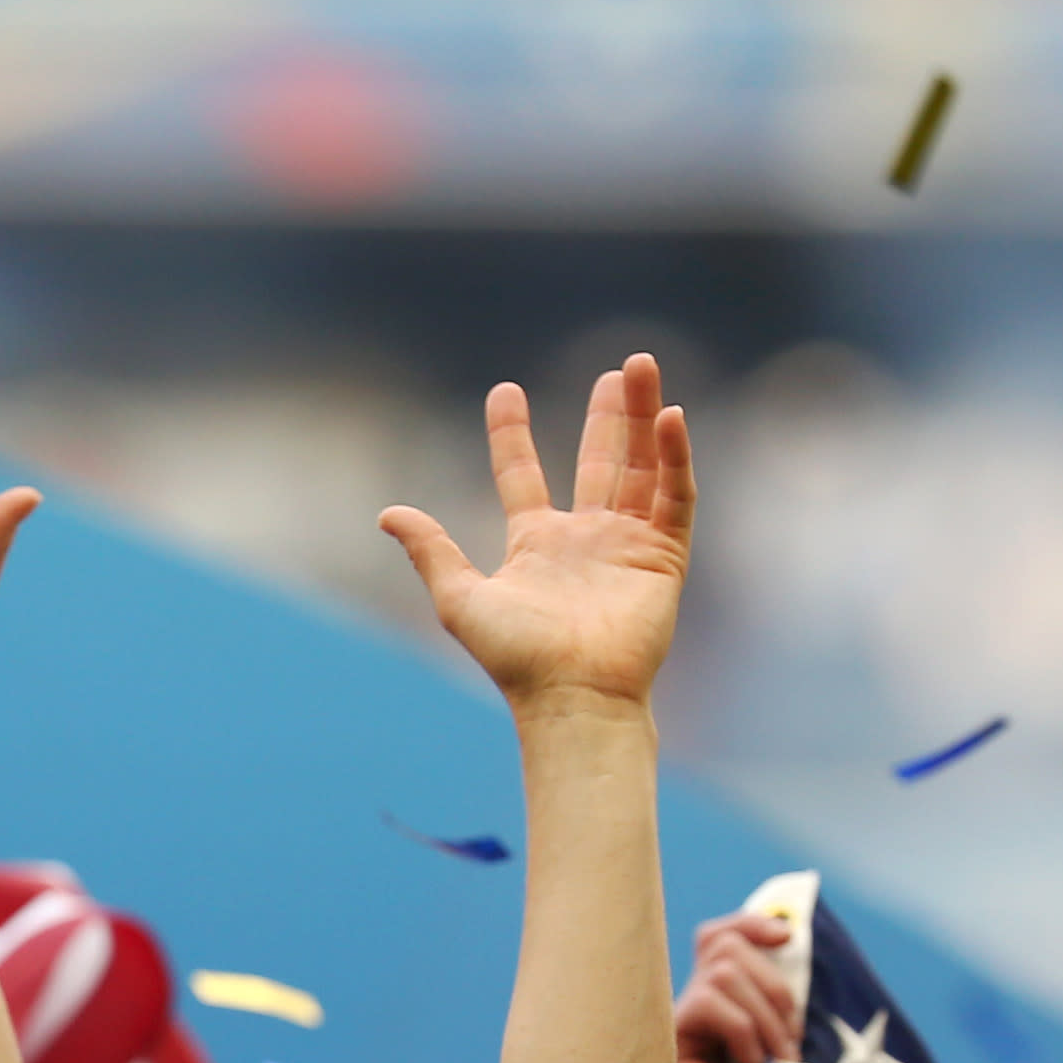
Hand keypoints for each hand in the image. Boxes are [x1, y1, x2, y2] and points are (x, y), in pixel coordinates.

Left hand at [377, 354, 689, 716]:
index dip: (511, 434)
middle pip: (600, 460)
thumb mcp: (460, 598)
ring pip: (641, 468)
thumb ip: (431, 551)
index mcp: (536, 544)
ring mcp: (627, 545)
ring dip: (645, 419)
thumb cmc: (515, 657)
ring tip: (643, 367)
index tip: (504, 391)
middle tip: (622, 368)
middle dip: (611, 415)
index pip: (522, 475)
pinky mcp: (663, 558)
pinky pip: (675, 498)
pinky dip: (675, 458)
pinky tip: (670, 418)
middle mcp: (585, 538)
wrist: (572, 695)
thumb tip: (387, 513)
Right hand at [673, 908, 802, 1062]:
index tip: (787, 936)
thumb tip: (788, 938)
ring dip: (765, 1015)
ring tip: (776, 1061)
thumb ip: (782, 1000)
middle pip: (725, 944)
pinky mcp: (668, 1044)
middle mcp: (699, 1008)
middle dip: (773, 985)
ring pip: (723, 971)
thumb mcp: (793, 1045)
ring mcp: (680, 1025)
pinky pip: (709, 1002)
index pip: (720, 936)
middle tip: (791, 1040)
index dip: (750, 922)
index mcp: (729, 1004)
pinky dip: (742, 1029)